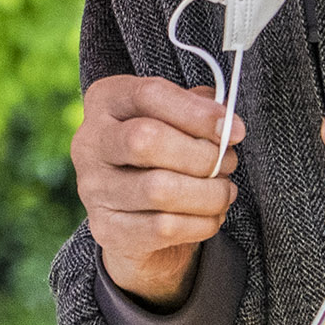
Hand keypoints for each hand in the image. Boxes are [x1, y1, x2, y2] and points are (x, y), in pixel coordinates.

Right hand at [75, 72, 239, 307]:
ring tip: (223, 191)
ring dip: (209, 193)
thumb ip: (200, 109)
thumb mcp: (177, 118)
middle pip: (147, 139)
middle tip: (228, 163)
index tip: (235, 130)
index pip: (149, 95)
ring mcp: (93, 188)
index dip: (198, 113)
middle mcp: (89, 142)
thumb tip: (228, 126)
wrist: (135, 212)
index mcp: (105, 101)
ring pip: (160, 189)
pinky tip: (211, 216)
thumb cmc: (163, 153)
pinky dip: (200, 223)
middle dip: (203, 155)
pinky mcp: (105, 228)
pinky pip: (163, 228)